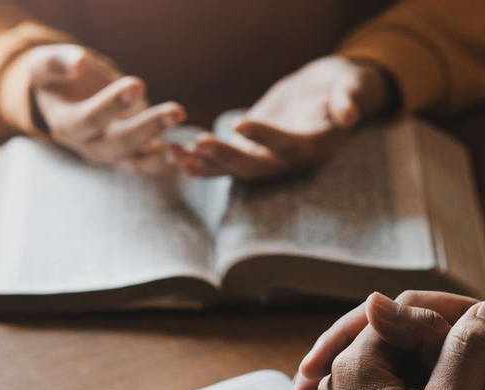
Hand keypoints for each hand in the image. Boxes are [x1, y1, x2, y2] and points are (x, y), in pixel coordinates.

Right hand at [30, 44, 186, 174]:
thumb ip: (57, 63)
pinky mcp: (133, 156)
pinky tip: (194, 155)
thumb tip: (79, 62)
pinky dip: (173, 164)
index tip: (137, 84)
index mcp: (67, 126)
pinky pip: (153, 165)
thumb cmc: (57, 79)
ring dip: (164, 159)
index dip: (112, 104)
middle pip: (120, 144)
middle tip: (176, 110)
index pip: (89, 120)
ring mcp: (113, 156)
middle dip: (148, 128)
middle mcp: (91, 147)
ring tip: (186, 149)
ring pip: (138, 164)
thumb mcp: (45, 65)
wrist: (68, 100)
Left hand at [170, 56, 395, 179]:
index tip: (239, 123)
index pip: (286, 146)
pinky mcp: (249, 151)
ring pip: (231, 169)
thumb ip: (348, 99)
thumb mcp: (350, 87)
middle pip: (253, 167)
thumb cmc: (342, 87)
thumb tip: (350, 115)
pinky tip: (174, 155)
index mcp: (311, 147)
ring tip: (173, 152)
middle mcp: (285, 162)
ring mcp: (265, 159)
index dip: (264, 137)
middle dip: (225, 157)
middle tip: (198, 143)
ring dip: (203, 163)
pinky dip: (199, 162)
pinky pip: (222, 162)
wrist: (328, 95)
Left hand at [286, 291, 478, 389]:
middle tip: (463, 367)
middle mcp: (333, 380)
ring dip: (412, 375)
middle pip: (384, 343)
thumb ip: (466, 354)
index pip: (395, 318)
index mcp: (355, 365)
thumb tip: (479, 311)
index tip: (471, 335)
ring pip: (379, 372)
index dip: (437, 320)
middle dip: (423, 348)